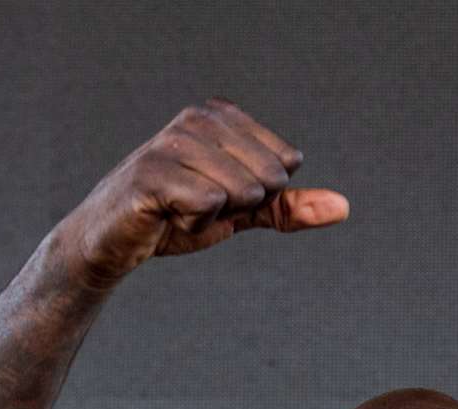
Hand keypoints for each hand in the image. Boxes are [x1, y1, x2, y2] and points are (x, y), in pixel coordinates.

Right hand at [61, 99, 349, 287]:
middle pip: (267, 178)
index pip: (284, 165)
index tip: (217, 196)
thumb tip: (344, 207)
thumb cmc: (176, 217)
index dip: (258, 195)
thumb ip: (289, 206)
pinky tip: (165, 218)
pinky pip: (209, 205)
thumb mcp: (242, 210)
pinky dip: (193, 226)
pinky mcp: (153, 174)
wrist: (113, 243)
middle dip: (238, 207)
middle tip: (195, 206)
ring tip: (178, 211)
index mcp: (220, 116)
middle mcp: (196, 119)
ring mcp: (172, 142)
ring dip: (213, 218)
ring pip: (240, 191)